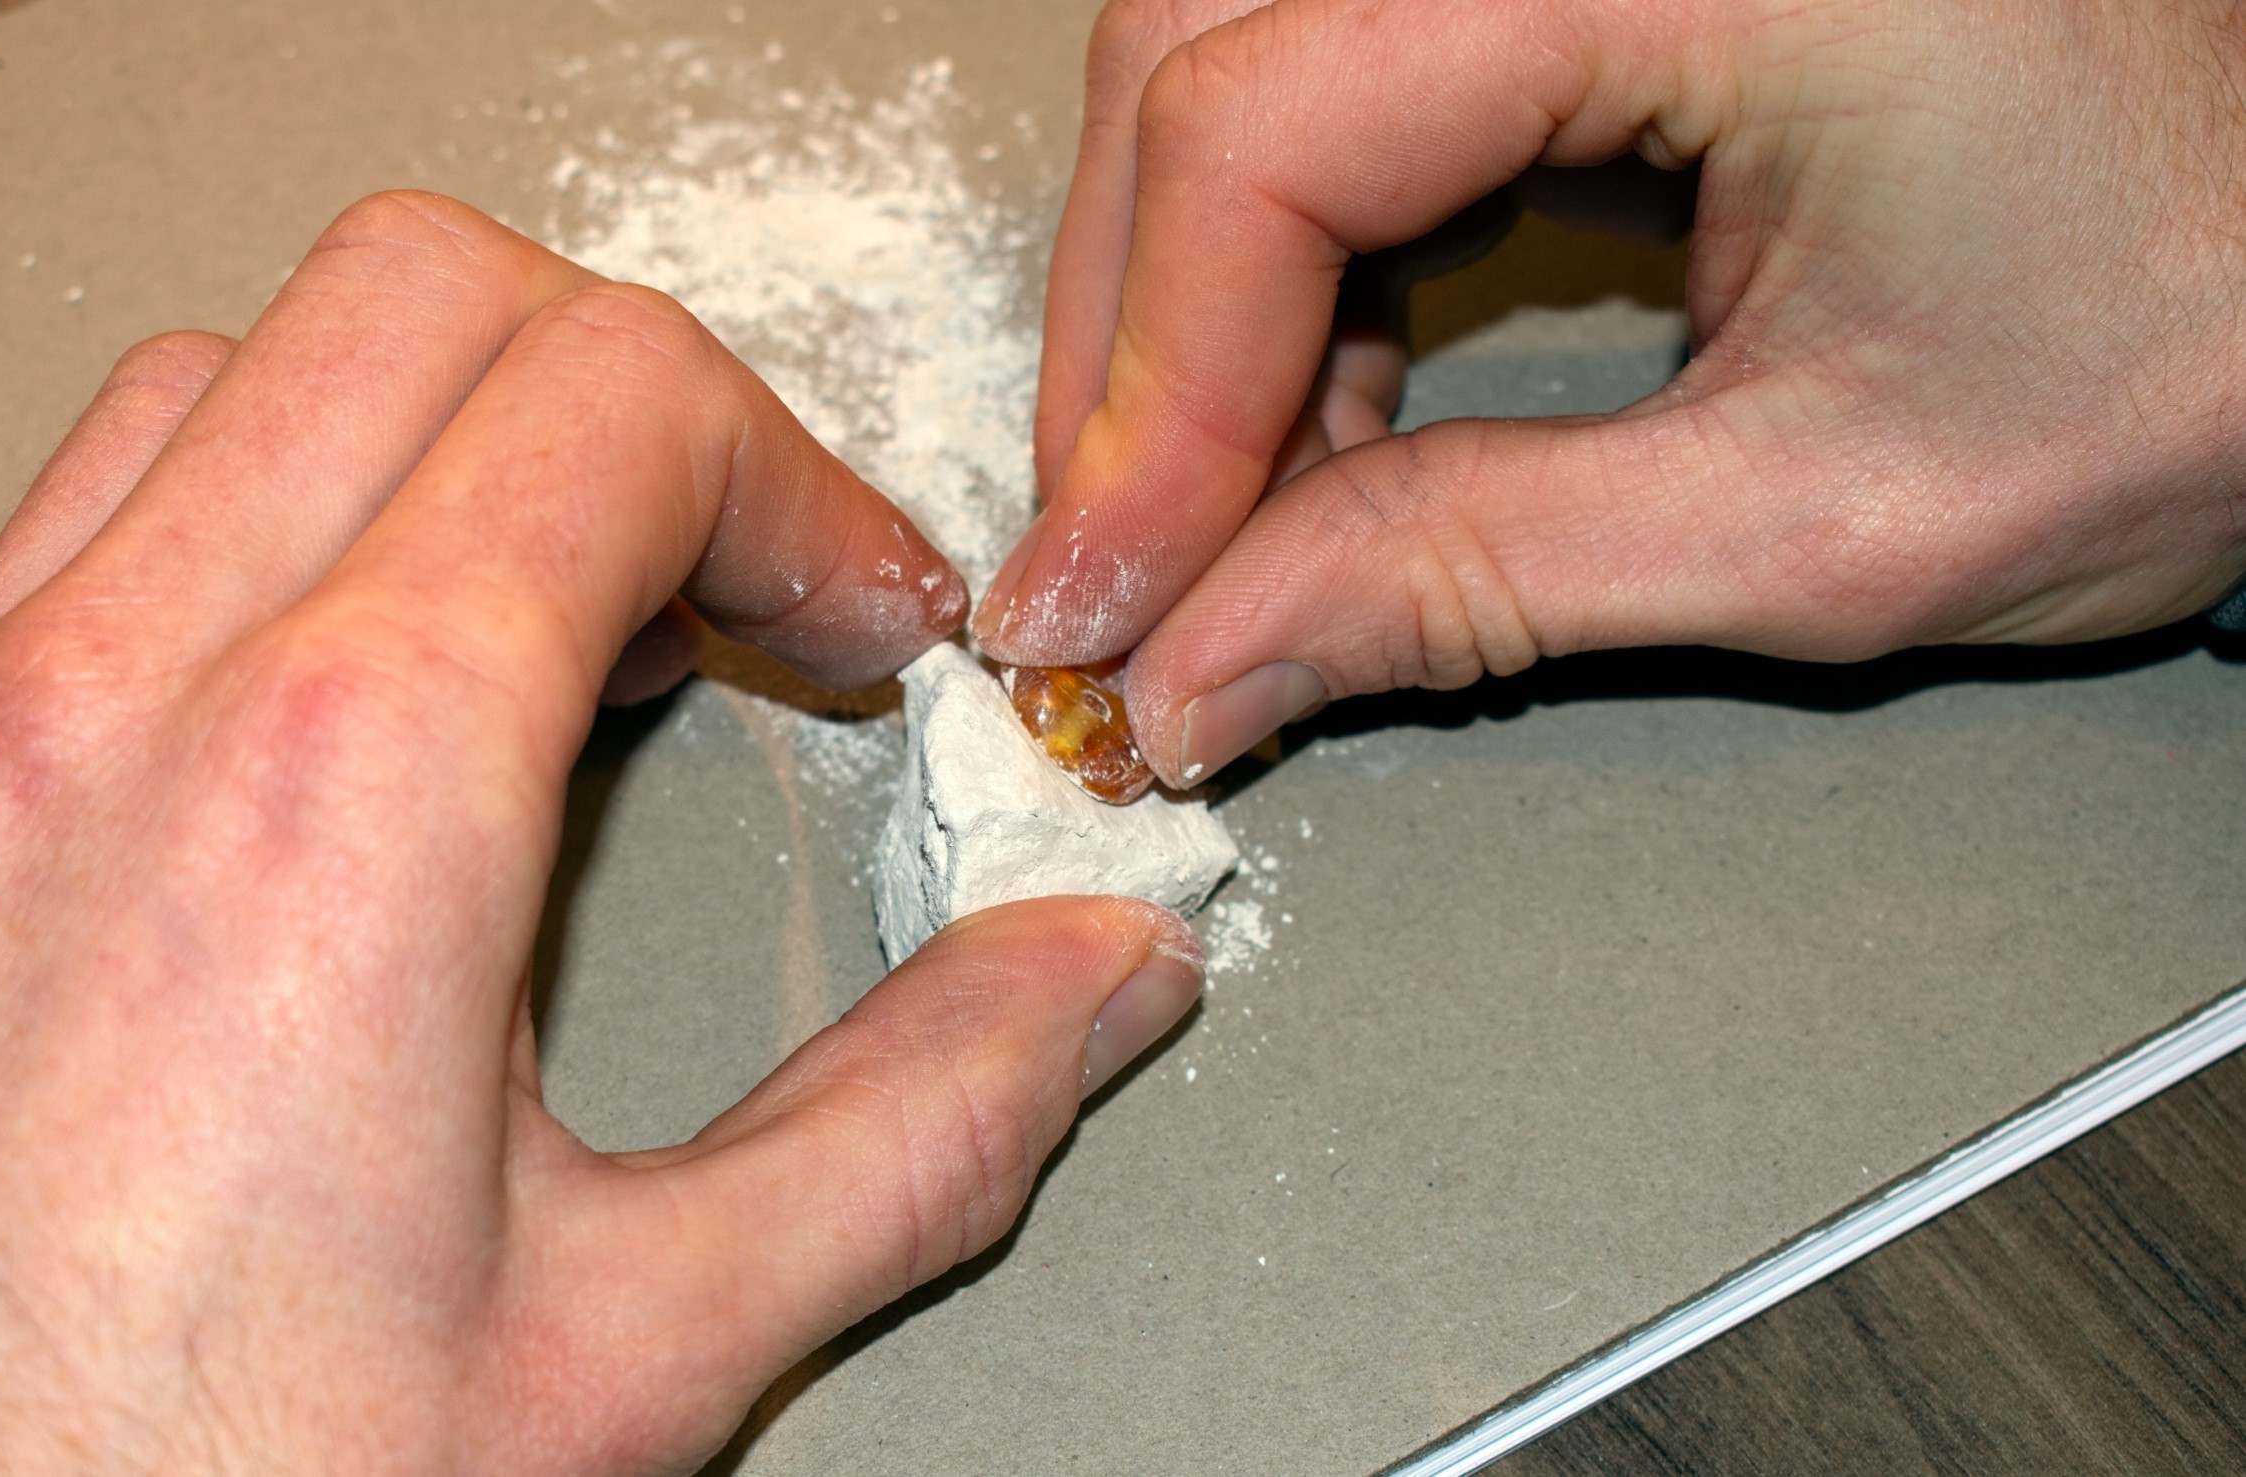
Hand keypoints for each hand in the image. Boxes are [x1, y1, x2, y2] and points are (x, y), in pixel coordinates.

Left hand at [0, 193, 1203, 1474]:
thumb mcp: (637, 1348)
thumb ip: (915, 1127)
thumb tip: (1092, 978)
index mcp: (340, 795)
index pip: (620, 406)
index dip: (802, 487)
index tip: (856, 621)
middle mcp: (107, 703)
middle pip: (423, 296)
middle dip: (631, 403)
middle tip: (727, 589)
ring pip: (223, 374)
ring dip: (426, 444)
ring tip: (536, 629)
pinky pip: (57, 528)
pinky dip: (238, 538)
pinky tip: (313, 721)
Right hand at [977, 0, 2245, 787]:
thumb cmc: (2195, 342)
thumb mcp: (1828, 517)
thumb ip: (1478, 576)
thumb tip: (1206, 664)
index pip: (1281, 120)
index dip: (1154, 384)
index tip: (1099, 598)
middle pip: (1205, 53)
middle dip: (1134, 340)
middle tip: (1118, 574)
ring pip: (1240, 55)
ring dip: (1196, 301)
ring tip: (1235, 517)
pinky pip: (1344, 80)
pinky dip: (1297, 265)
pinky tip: (1334, 409)